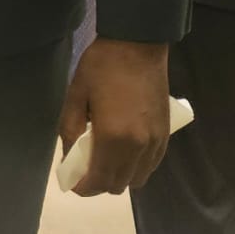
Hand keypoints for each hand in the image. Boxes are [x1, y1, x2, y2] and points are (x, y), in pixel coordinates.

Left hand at [58, 37, 170, 195]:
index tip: (72, 183)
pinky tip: (122, 152)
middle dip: (100, 184)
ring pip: (138, 178)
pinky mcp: (166, 135)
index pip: (100, 180)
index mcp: (114, 138)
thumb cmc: (102, 66)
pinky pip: (151, 165)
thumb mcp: (76, 94)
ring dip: (119, 177)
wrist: (138, 46)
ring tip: (102, 160)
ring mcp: (156, 143)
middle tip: (84, 170)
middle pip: (120, 184)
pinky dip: (136, 167)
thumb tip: (69, 155)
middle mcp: (139, 147)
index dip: (84, 187)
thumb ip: (70, 128)